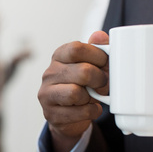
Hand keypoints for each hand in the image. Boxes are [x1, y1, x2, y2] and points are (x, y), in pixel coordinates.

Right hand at [37, 31, 109, 151]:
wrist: (70, 115)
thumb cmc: (82, 85)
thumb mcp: (90, 65)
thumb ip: (97, 49)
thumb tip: (100, 36)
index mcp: (59, 56)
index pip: (77, 49)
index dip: (98, 56)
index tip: (106, 63)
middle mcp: (49, 73)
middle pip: (82, 72)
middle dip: (100, 80)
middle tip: (103, 84)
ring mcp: (47, 94)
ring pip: (76, 93)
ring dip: (92, 98)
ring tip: (93, 98)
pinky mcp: (51, 114)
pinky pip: (79, 112)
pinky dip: (91, 112)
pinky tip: (91, 109)